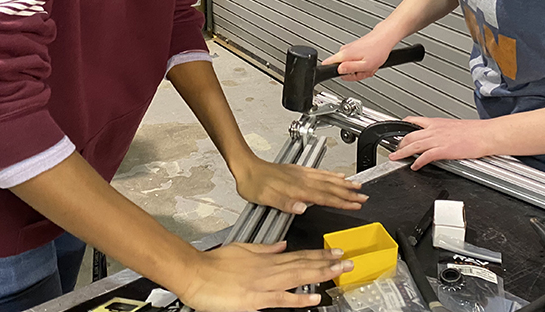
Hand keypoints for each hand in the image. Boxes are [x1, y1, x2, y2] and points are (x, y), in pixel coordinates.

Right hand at [180, 241, 352, 310]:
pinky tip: (314, 297)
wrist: (196, 272)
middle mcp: (270, 269)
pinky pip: (281, 299)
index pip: (300, 255)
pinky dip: (299, 297)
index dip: (320, 254)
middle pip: (304, 265)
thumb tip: (281, 244)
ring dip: (320, 275)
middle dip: (328, 263)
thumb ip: (265, 248)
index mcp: (267, 258)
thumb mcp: (244, 248)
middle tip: (348, 262)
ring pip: (298, 277)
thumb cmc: (216, 262)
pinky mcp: (255, 299)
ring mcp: (264, 284)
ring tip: (339, 272)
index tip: (336, 252)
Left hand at [234, 156, 367, 213]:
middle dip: (349, 193)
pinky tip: (336, 175)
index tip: (356, 204)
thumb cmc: (253, 184)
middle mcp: (301, 180)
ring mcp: (300, 174)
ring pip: (327, 179)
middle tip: (364, 196)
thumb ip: (285, 203)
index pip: (325, 196)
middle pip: (330, 187)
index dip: (342, 201)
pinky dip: (331, 175)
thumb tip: (302, 207)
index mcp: (297, 188)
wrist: (246, 167)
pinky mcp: (297, 171)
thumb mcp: (265, 197)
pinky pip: (319, 172)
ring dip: (343, 183)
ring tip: (356, 185)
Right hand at [322, 29, 395, 80]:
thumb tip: (339, 70)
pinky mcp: (353, 49)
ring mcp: (348, 49)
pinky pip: (354, 62)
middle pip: (341, 69)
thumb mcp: (365, 65)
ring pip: (349, 66)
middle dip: (354, 74)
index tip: (346, 75)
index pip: (327, 64)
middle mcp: (344, 51)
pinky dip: (362, 65)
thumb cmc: (378, 50)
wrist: (384, 38)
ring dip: (360, 70)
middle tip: (364, 71)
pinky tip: (369, 62)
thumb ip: (350, 68)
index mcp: (344, 54)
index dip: (335, 73)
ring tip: (369, 66)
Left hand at [389, 116, 490, 168]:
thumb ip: (442, 131)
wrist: (485, 134)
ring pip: (414, 145)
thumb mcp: (453, 126)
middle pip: (409, 135)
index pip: (413, 121)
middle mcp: (434, 129)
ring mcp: (438, 140)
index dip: (403, 127)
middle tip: (394, 149)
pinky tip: (414, 166)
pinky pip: (425, 156)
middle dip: (399, 143)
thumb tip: (439, 136)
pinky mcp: (443, 150)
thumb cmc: (474, 131)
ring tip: (395, 157)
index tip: (398, 132)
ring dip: (402, 152)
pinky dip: (417, 162)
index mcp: (436, 122)